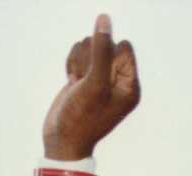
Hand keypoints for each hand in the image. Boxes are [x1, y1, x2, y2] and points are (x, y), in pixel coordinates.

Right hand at [43, 14, 139, 160]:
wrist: (61, 140)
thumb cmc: (81, 119)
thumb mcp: (95, 84)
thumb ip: (102, 50)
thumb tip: (105, 19)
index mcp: (130, 84)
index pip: (124, 46)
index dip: (108, 57)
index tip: (99, 80)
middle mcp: (118, 80)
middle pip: (106, 43)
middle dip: (91, 59)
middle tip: (86, 85)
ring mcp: (101, 77)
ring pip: (90, 45)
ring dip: (80, 62)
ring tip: (78, 86)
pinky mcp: (86, 75)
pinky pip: (79, 52)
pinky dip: (73, 65)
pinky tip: (72, 83)